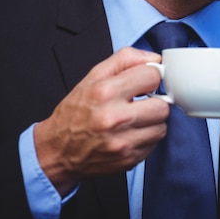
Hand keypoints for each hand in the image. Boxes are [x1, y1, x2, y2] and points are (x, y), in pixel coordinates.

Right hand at [34, 47, 167, 195]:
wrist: (58, 150)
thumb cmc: (75, 112)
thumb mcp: (93, 76)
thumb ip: (125, 60)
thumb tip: (154, 59)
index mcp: (106, 92)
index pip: (152, 76)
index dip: (149, 77)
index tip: (143, 83)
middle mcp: (114, 118)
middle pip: (162, 105)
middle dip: (154, 102)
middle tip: (140, 103)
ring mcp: (122, 142)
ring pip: (161, 127)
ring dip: (152, 122)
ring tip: (135, 119)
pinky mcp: (128, 159)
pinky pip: (154, 144)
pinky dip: (146, 138)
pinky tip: (130, 134)